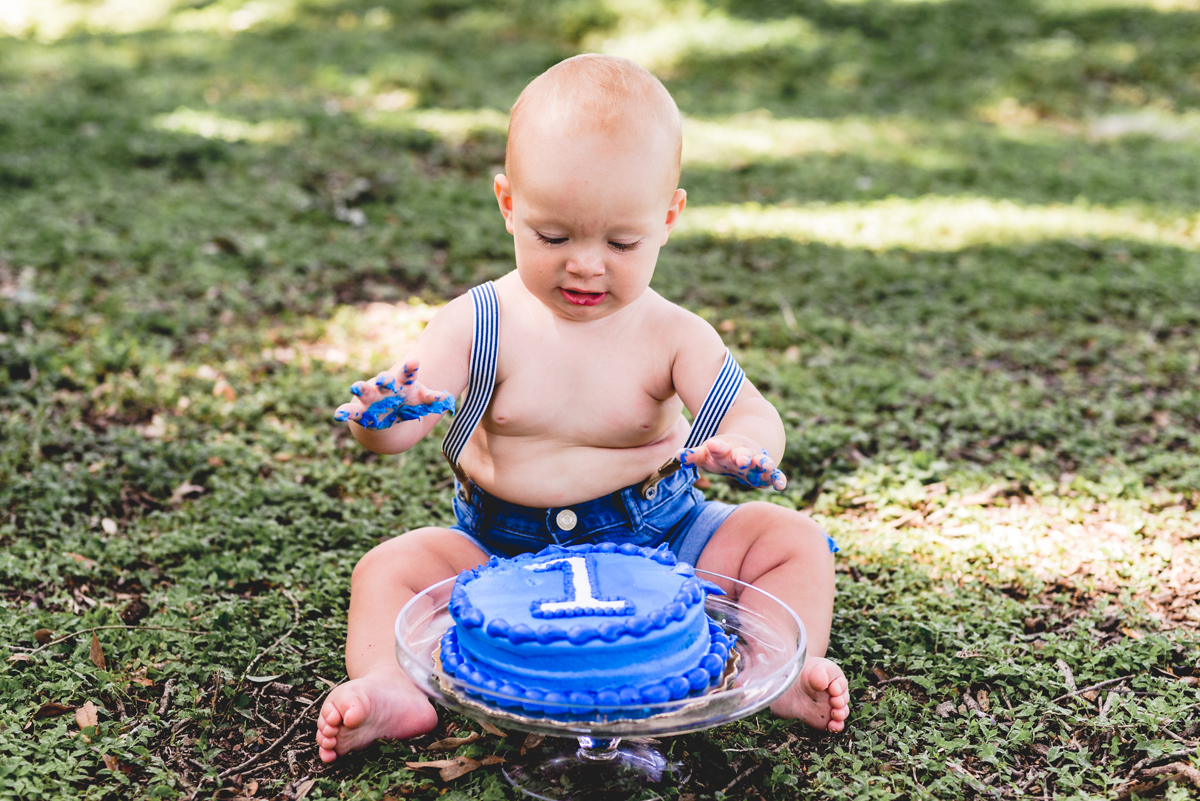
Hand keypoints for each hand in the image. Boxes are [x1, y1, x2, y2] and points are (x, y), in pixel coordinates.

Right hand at [334, 361, 454, 429]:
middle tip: (384, 378)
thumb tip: (450, 399)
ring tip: (355, 388)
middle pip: (385, 381)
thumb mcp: (421, 399)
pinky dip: (345, 413)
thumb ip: (434, 398)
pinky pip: (352, 412)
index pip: (407, 374)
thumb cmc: (407, 401)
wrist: (387, 413)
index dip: (410, 369)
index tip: (415, 362)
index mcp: (401, 384)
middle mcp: (384, 388)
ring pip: (365, 392)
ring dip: (360, 389)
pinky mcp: (361, 411)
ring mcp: (371, 398)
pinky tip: (338, 415)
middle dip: (384, 380)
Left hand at [679, 438, 786, 490]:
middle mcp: (742, 453)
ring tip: (764, 465)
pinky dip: (778, 479)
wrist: (748, 443)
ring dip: (763, 464)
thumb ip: (694, 455)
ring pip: (761, 462)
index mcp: (725, 449)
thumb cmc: (722, 453)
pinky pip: (775, 475)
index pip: (719, 447)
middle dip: (741, 456)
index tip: (711, 445)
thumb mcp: (708, 454)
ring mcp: (756, 461)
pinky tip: (781, 485)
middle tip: (740, 459)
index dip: (715, 447)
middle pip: (742, 454)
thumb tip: (678, 455)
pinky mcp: (767, 472)